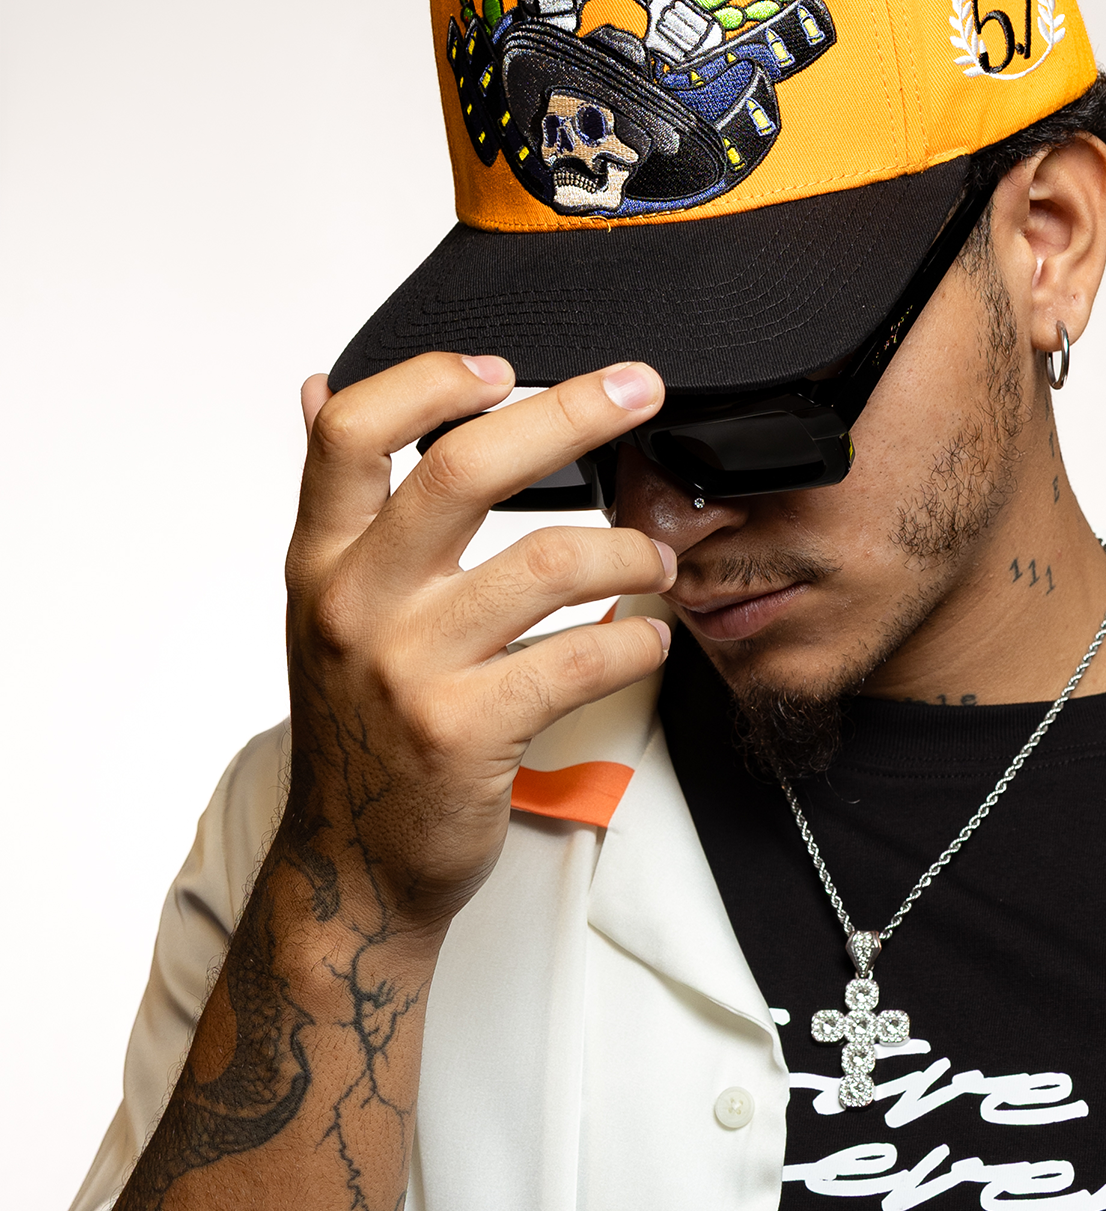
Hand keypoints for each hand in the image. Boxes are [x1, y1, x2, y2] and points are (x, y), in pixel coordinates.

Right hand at [284, 353, 674, 935]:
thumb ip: (337, 499)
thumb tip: (319, 385)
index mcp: (323, 560)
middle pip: (465, 469)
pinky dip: (638, 641)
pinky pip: (583, 658)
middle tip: (641, 389)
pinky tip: (651, 639)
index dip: (430, 381)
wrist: (353, 864)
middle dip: (572, 412)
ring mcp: (410, 670)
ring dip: (630, 550)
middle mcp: (357, 604)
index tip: (505, 368)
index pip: (351, 434)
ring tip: (658, 561)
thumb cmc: (358, 724)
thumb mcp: (323, 603)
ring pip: (550, 562)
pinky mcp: (467, 733)